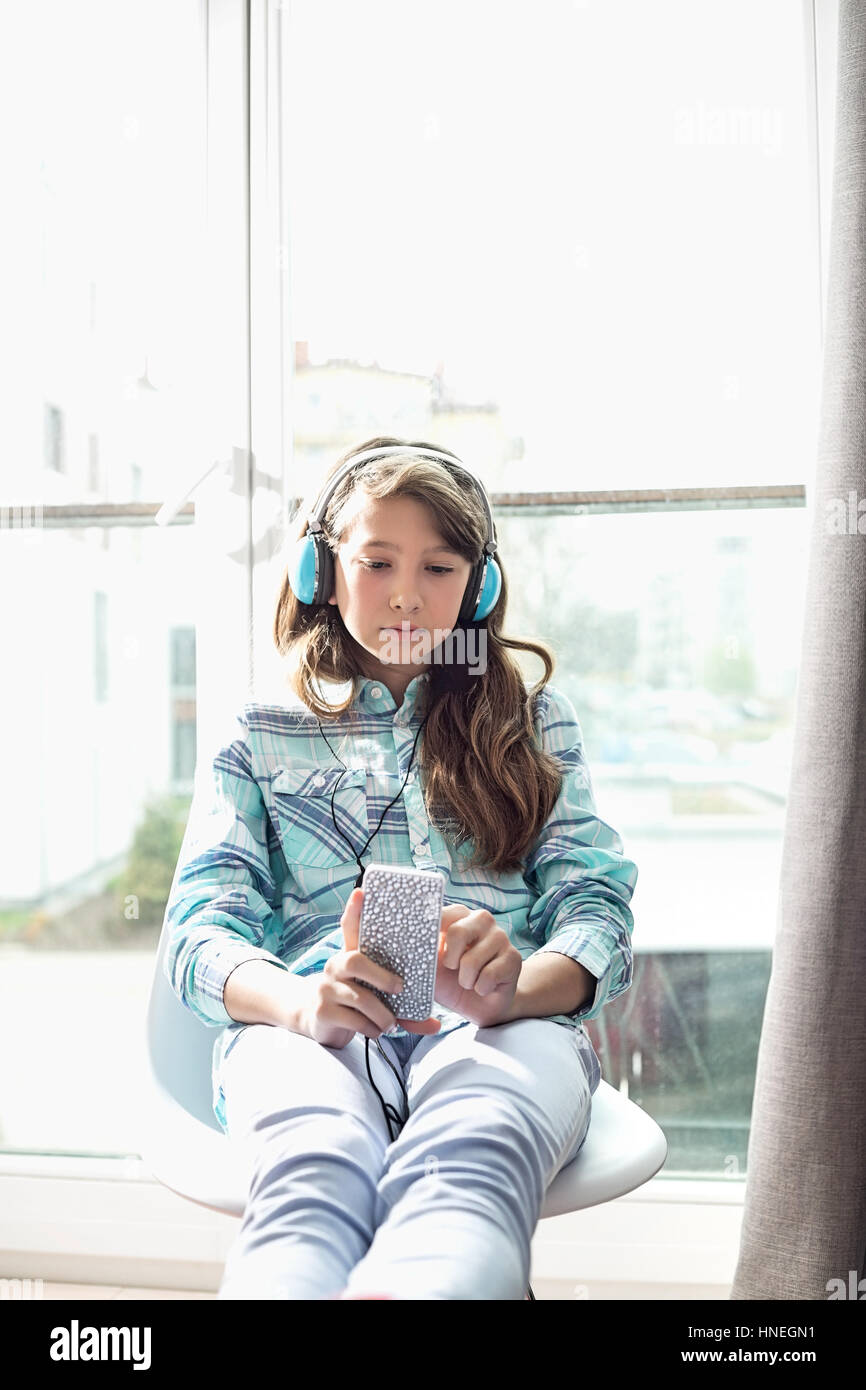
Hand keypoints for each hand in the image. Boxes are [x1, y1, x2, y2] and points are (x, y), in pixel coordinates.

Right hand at [301, 888, 442, 1049]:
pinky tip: (375, 1030)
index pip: (349, 926)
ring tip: (390, 1023)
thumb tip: (437, 1025)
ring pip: (360, 998)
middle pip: (354, 961)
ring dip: (382, 1015)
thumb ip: (405, 1006)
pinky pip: (354, 1020)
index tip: (361, 892)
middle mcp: (335, 967)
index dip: (354, 909)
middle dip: (380, 976)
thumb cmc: (356, 1002)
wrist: (317, 1021)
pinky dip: (372, 1029)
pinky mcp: (323, 1011)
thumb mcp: (377, 997)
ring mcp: (326, 989)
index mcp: (350, 955)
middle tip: (399, 987)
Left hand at [434, 903, 522, 1026]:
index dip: (432, 936)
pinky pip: (489, 976)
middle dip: (450, 962)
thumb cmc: (450, 981)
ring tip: (470, 980)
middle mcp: (481, 919)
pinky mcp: (513, 957)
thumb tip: (411, 938)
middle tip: (453, 969)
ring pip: (471, 961)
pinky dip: (480, 988)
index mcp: (458, 915)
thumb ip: (422, 950)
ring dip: (465, 981)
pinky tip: (484, 986)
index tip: (429, 953)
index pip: (441, 914)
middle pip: (457, 933)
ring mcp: (500, 936)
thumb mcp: (429, 966)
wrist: (479, 1005)